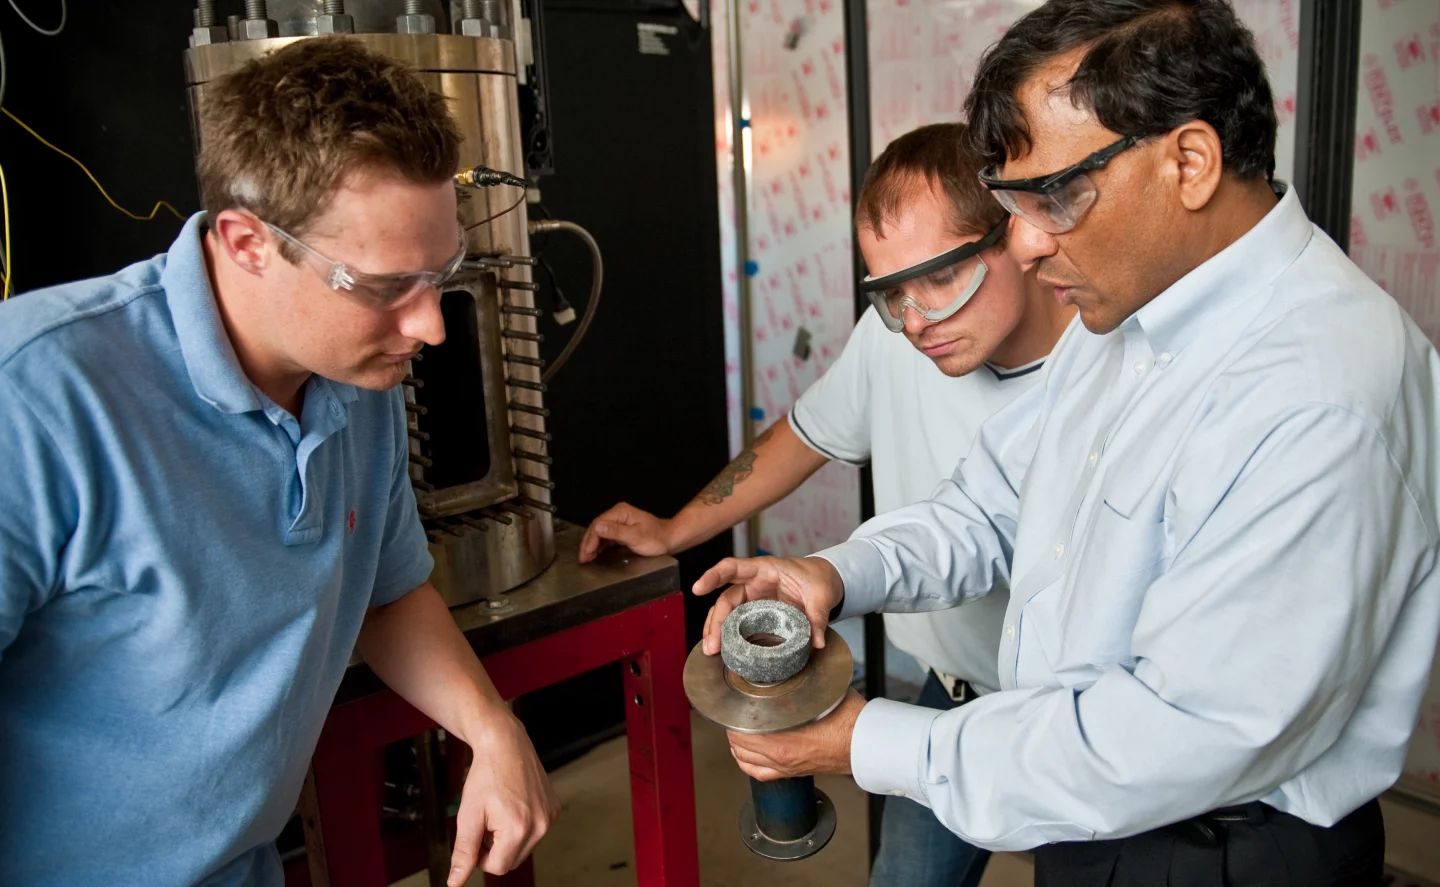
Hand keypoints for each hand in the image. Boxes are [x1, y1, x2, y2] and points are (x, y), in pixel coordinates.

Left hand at [448, 704, 560, 883]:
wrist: (505, 744)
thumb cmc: (487, 774)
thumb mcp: (468, 815)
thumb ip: (464, 852)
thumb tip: (456, 881)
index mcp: (518, 829)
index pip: (496, 867)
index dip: (480, 856)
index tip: (476, 835)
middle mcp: (540, 825)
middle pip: (512, 860)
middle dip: (495, 848)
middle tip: (486, 822)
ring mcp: (550, 817)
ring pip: (524, 848)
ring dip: (508, 838)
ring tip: (500, 811)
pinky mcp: (554, 809)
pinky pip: (536, 832)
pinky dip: (522, 826)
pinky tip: (514, 805)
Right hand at [579, 502, 676, 562]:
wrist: (669, 539)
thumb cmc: (656, 538)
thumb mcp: (636, 536)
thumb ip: (616, 532)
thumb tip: (598, 528)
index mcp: (620, 512)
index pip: (598, 524)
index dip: (590, 540)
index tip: (586, 553)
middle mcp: (618, 514)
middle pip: (597, 528)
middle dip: (588, 543)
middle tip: (583, 558)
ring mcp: (620, 522)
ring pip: (600, 533)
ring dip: (592, 545)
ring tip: (586, 558)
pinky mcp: (622, 530)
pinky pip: (606, 537)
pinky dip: (599, 546)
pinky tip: (595, 554)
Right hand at [692, 555, 843, 654]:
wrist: (824, 581)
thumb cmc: (818, 579)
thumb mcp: (822, 594)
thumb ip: (818, 616)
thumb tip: (816, 641)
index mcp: (765, 569)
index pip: (733, 568)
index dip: (713, 576)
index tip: (699, 588)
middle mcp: (753, 583)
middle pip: (726, 598)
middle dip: (715, 620)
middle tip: (712, 643)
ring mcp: (753, 598)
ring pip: (727, 612)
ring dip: (717, 630)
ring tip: (711, 650)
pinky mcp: (757, 613)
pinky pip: (738, 622)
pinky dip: (729, 635)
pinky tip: (723, 649)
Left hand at [728, 689, 866, 779]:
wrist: (868, 744)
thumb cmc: (850, 720)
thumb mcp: (820, 692)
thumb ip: (798, 683)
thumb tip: (788, 666)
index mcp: (783, 741)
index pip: (741, 729)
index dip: (732, 714)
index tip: (732, 702)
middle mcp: (780, 758)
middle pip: (739, 744)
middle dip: (733, 726)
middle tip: (734, 710)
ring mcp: (785, 767)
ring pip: (745, 760)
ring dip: (738, 744)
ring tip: (736, 728)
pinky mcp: (792, 772)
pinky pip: (759, 774)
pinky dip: (747, 763)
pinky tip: (745, 754)